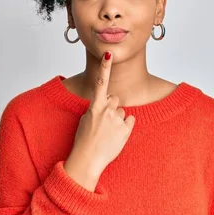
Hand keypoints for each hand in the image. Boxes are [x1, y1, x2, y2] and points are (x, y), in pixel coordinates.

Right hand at [64, 51, 135, 187]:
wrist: (88, 160)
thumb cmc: (84, 141)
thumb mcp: (85, 121)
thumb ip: (96, 109)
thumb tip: (103, 105)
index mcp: (95, 106)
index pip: (101, 83)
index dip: (105, 67)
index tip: (108, 54)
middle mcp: (107, 110)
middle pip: (115, 99)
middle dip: (111, 107)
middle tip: (103, 123)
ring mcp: (118, 119)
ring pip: (122, 112)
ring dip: (117, 120)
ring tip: (107, 133)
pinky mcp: (126, 129)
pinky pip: (130, 121)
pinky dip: (125, 127)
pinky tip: (116, 136)